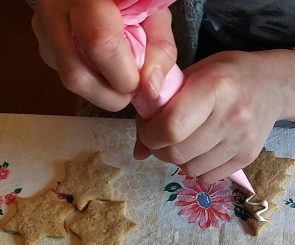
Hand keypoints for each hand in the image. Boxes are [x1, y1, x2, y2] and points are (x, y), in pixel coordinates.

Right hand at [32, 0, 176, 110]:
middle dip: (112, 95)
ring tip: (120, 77)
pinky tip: (104, 67)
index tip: (143, 82)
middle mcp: (57, 11)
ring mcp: (45, 30)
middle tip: (131, 87)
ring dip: (102, 93)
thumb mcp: (154, 16)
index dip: (125, 76)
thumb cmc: (130, 1)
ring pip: (69, 81)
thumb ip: (160, 50)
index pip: (101, 45)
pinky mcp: (44, 46)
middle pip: (76, 74)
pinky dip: (93, 82)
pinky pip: (67, 76)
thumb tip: (151, 89)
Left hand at [135, 50, 294, 182]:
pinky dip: (196, 169)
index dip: (149, 134)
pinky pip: (209, 177)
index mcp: (215, 86)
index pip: (172, 126)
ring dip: (178, 161)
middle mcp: (232, 115)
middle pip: (179, 152)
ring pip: (191, 169)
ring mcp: (242, 139)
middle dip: (159, 149)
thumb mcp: (194, 74)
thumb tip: (139, 149)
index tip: (146, 129)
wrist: (274, 85)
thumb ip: (164, 105)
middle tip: (159, 138)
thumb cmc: (228, 74)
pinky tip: (199, 152)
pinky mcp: (249, 156)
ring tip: (181, 143)